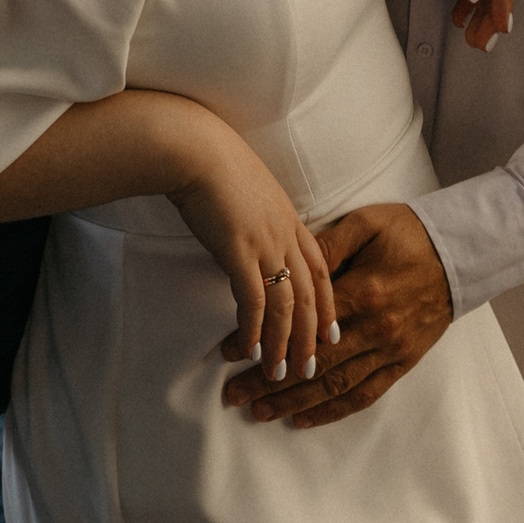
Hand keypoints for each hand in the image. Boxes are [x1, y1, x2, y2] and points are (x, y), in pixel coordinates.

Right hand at [166, 125, 335, 394]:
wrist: (193, 148)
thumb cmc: (211, 161)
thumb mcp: (247, 189)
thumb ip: (256, 216)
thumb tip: (248, 235)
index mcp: (290, 218)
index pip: (320, 269)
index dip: (327, 304)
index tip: (331, 333)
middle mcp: (285, 234)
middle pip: (309, 295)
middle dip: (310, 337)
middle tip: (310, 369)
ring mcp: (265, 243)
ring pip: (285, 306)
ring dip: (282, 343)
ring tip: (279, 374)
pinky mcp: (239, 252)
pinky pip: (253, 301)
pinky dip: (252, 330)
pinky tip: (246, 350)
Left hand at [220, 204, 453, 428]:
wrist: (460, 252)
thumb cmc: (407, 233)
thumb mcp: (364, 225)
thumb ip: (324, 249)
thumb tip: (285, 266)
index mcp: (363, 292)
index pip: (302, 324)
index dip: (265, 340)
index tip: (230, 352)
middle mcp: (377, 329)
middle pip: (314, 364)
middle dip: (269, 382)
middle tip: (232, 394)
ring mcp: (391, 350)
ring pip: (335, 385)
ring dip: (294, 402)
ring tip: (258, 412)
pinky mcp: (402, 362)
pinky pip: (365, 394)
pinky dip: (332, 410)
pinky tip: (302, 418)